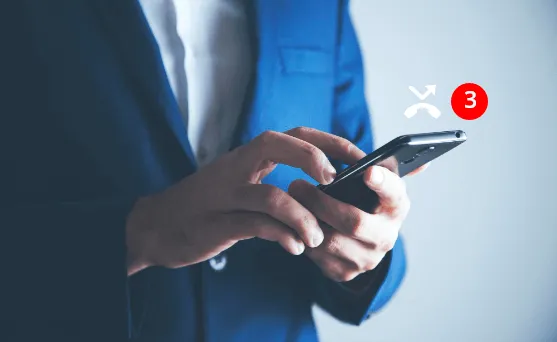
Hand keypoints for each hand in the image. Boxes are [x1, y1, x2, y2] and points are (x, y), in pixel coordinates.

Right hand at [125, 128, 357, 275]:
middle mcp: (234, 168)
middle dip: (312, 159)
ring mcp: (224, 195)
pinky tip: (294, 247)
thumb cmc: (205, 207)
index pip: (292, 134)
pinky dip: (281, 236)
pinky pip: (256, 226)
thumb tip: (316, 191)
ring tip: (317, 237)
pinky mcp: (216, 224)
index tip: (357, 156)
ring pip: (270, 194)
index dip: (327, 141)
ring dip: (302, 217)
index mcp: (245, 157)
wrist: (155, 226)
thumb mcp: (238, 184)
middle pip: (276, 144)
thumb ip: (270, 181)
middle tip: (334, 183)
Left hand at [289, 154, 427, 282]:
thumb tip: (424, 164)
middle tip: (296, 184)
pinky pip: (316, 256)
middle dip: (321, 202)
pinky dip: (300, 238)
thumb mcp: (377, 185)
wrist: (358, 243)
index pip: (395, 194)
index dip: (382, 184)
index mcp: (396, 207)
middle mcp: (386, 235)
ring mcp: (367, 258)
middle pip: (354, 222)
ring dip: (305, 220)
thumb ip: (388, 169)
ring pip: (330, 241)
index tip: (367, 172)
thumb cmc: (364, 201)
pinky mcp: (345, 272)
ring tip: (288, 201)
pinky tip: (291, 222)